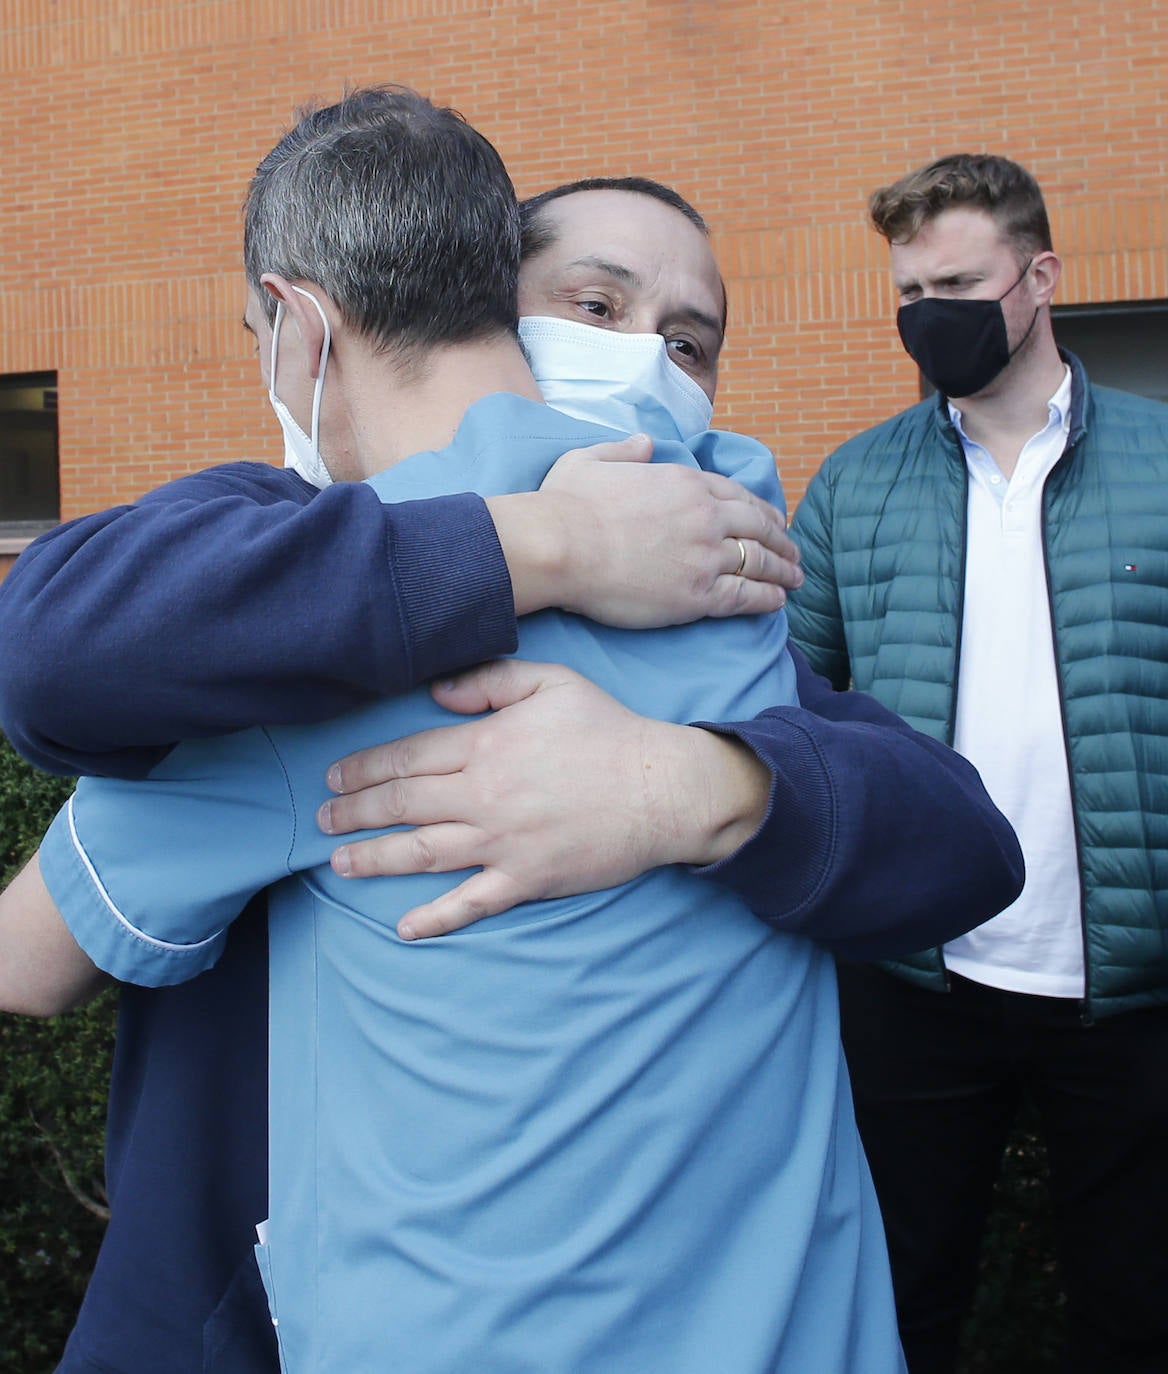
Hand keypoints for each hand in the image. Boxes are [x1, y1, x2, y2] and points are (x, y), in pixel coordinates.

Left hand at [318, 660, 769, 939]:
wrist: (661, 789)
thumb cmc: (609, 731)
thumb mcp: (552, 683)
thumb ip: (489, 680)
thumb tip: (436, 691)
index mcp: (487, 745)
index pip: (407, 757)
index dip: (364, 768)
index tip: (334, 777)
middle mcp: (484, 797)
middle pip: (403, 805)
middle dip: (355, 812)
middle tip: (323, 819)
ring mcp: (502, 843)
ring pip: (421, 853)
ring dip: (375, 858)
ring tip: (340, 861)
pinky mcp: (526, 880)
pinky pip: (471, 904)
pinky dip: (436, 918)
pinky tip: (404, 927)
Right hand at [487, 435, 800, 625]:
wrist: (560, 546)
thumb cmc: (567, 504)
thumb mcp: (591, 459)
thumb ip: (623, 449)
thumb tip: (644, 442)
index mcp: (684, 482)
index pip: (736, 494)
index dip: (759, 509)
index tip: (772, 519)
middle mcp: (704, 516)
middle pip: (757, 527)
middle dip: (781, 539)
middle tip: (793, 552)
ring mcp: (705, 556)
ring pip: (759, 562)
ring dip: (783, 570)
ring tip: (795, 579)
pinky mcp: (698, 594)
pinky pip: (746, 596)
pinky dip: (768, 598)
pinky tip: (779, 602)